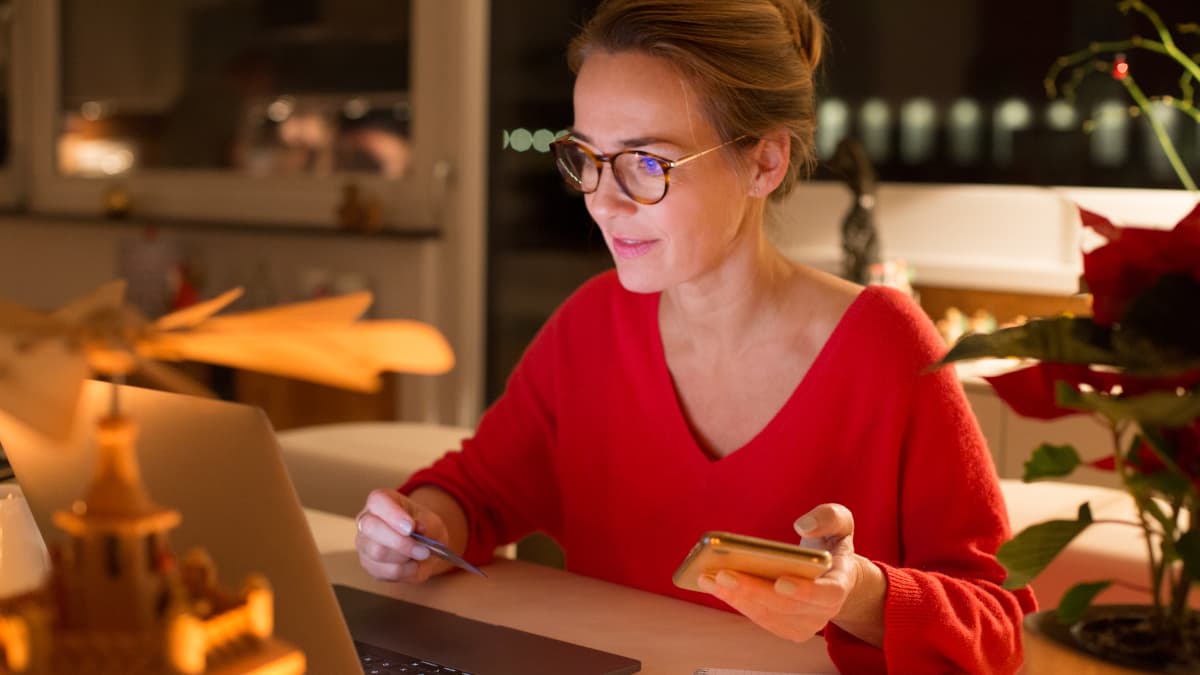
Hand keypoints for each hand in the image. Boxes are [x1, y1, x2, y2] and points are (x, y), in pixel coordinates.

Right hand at [356, 488, 451, 582]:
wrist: (426, 546)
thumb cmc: (424, 527)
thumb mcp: (430, 520)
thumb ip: (424, 522)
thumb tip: (416, 528)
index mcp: (380, 501)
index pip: (378, 502)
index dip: (393, 515)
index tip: (411, 527)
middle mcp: (365, 520)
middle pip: (371, 528)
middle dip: (400, 541)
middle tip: (423, 549)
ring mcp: (364, 544)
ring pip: (377, 552)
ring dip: (405, 557)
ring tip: (422, 554)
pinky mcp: (368, 564)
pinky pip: (385, 571)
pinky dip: (405, 570)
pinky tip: (413, 564)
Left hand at [697, 503, 885, 645]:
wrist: (831, 572)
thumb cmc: (831, 544)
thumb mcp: (839, 523)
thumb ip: (829, 517)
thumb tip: (802, 526)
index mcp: (840, 583)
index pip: (828, 594)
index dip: (806, 591)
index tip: (781, 581)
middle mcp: (824, 611)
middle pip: (786, 607)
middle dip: (752, 590)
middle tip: (722, 573)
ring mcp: (804, 624)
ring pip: (767, 615)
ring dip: (736, 598)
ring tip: (707, 577)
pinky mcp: (785, 627)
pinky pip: (758, 617)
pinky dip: (735, 601)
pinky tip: (713, 584)